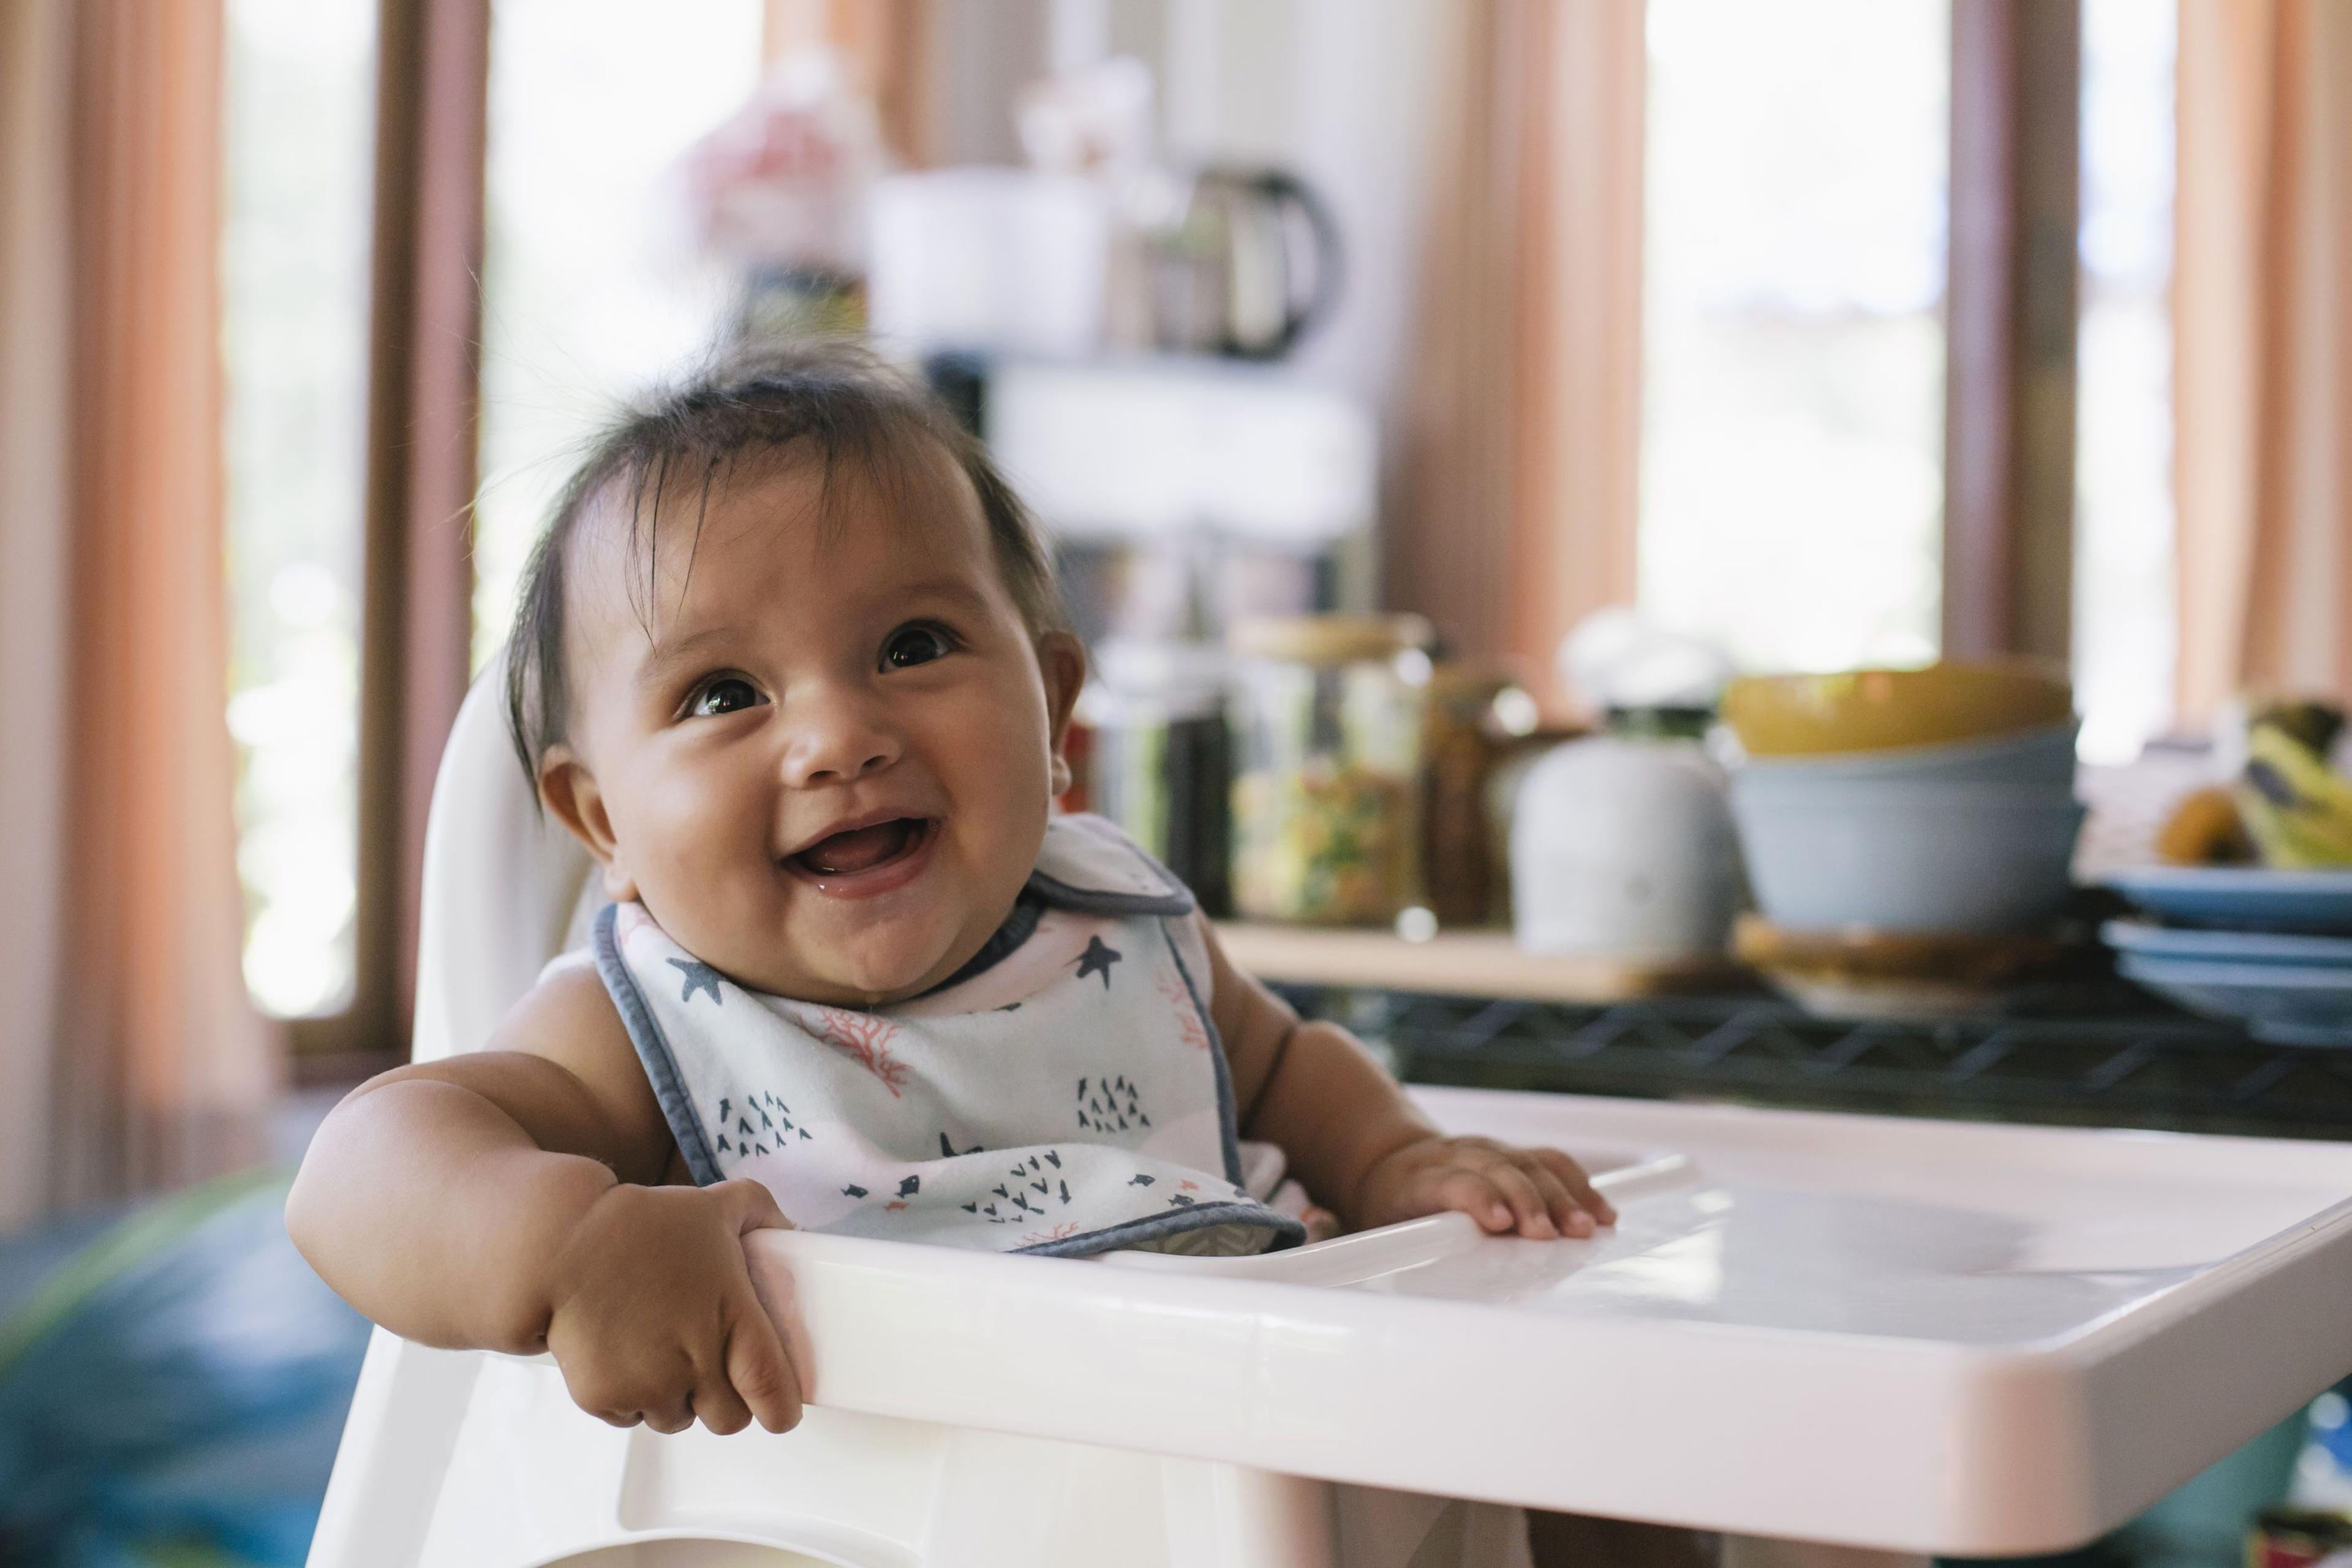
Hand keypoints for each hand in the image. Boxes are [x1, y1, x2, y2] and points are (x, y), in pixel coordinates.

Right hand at [540, 1178, 802, 1433]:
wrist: (560, 1245)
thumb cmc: (640, 1225)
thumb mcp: (713, 1205)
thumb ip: (759, 1211)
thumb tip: (788, 1227)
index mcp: (732, 1319)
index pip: (772, 1389)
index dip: (782, 1409)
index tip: (782, 1410)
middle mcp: (694, 1361)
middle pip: (729, 1420)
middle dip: (725, 1402)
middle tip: (711, 1369)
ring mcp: (648, 1385)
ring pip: (678, 1420)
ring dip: (677, 1399)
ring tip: (662, 1352)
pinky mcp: (605, 1399)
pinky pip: (632, 1417)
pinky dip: (632, 1397)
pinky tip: (625, 1354)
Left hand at [1352, 1136, 1614, 1238]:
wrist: (1382, 1158)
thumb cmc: (1375, 1204)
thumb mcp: (1351, 1221)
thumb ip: (1336, 1231)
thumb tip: (1312, 1224)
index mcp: (1414, 1178)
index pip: (1450, 1181)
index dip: (1474, 1197)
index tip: (1496, 1221)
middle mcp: (1455, 1158)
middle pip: (1498, 1171)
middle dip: (1528, 1201)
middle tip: (1551, 1234)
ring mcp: (1487, 1153)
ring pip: (1530, 1165)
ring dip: (1562, 1197)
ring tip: (1588, 1228)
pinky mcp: (1511, 1156)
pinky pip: (1551, 1164)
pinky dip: (1578, 1185)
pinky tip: (1601, 1213)